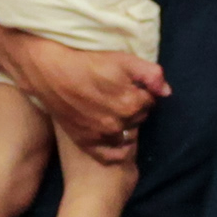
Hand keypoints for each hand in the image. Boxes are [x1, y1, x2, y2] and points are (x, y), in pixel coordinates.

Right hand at [12, 38, 161, 165]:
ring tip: (113, 112)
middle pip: (139, 119)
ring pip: (126, 136)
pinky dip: (116, 152)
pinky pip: (109, 156)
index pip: (150, 102)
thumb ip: (151, 74)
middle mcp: (119, 124)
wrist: (50, 72)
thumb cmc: (88, 63)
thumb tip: (166, 92)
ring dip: (125, 126)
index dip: (142, 92)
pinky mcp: (86, 142)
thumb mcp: (124, 60)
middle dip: (134, 109)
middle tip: (119, 96)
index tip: (130, 86)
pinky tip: (116, 141)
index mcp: (132, 104)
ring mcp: (102, 135)